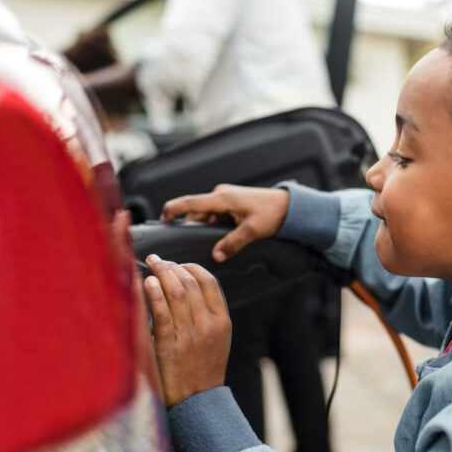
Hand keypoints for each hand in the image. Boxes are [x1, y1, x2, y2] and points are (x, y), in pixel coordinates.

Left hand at [142, 254, 230, 407]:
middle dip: (172, 266)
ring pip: (176, 293)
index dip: (192, 267)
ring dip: (162, 274)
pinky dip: (154, 294)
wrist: (197, 402)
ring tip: (151, 265)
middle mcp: (208, 326)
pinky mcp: (169, 346)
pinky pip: (161, 312)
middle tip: (158, 260)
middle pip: (191, 283)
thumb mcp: (217, 340)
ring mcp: (189, 336)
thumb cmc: (203, 370)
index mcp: (222, 322)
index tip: (178, 264)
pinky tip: (147, 283)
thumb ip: (208, 315)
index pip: (210, 282)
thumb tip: (187, 287)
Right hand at [161, 184, 288, 261]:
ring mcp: (225, 198)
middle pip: (196, 212)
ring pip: (206, 216)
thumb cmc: (272, 213)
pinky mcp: (231, 203)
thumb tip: (216, 256)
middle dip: (190, 227)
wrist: (288, 205)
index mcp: (222, 198)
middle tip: (184, 246)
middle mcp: (221, 195)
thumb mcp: (252, 230)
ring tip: (204, 244)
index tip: (162, 220)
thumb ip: (233, 243)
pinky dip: (213, 227)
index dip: (173, 210)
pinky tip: (218, 239)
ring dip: (204, 228)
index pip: (190, 202)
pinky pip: (215, 216)